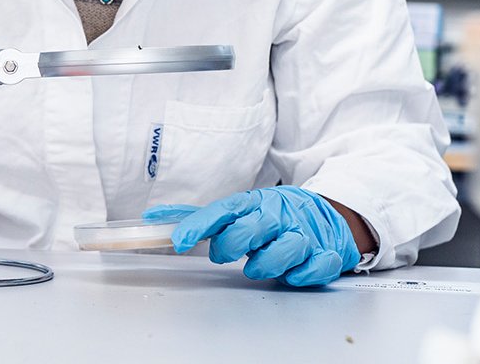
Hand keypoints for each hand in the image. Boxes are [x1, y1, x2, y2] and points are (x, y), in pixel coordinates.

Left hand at [144, 186, 359, 286]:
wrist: (325, 215)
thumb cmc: (273, 216)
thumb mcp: (239, 210)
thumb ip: (198, 217)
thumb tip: (154, 218)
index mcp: (254, 204)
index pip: (224, 209)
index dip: (200, 225)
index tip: (179, 240)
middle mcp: (279, 217)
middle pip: (252, 228)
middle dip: (232, 245)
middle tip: (223, 254)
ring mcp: (304, 234)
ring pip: (284, 249)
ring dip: (265, 264)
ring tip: (257, 266)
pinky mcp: (324, 254)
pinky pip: (313, 267)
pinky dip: (300, 275)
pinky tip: (291, 273)